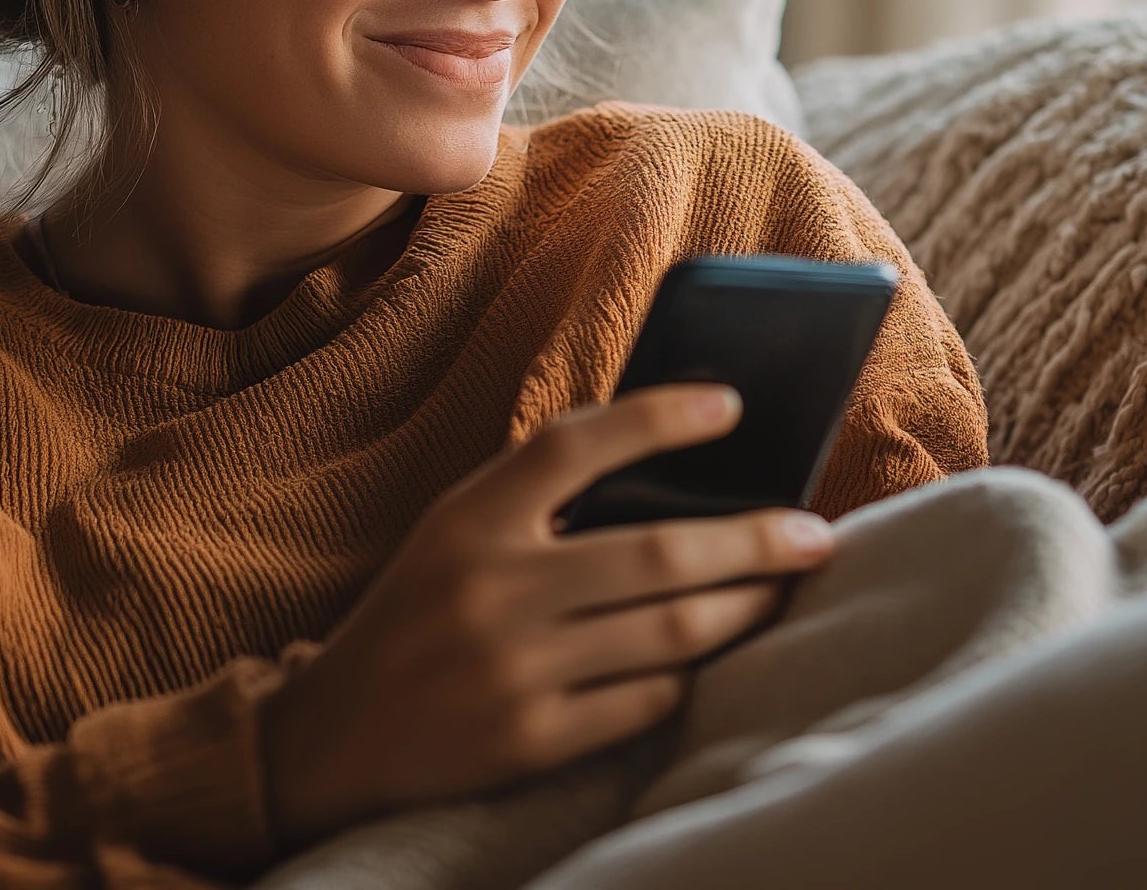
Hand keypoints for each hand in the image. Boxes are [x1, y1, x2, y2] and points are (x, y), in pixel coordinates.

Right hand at [259, 384, 836, 842]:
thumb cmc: (420, 614)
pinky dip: (688, 676)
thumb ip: (538, 498)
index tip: (733, 405)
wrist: (331, 736)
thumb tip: (679, 468)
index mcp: (468, 518)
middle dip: (756, 541)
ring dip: (746, 609)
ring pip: (671, 631)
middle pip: (657, 550)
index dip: (658, 417)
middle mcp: (490, 587)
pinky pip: (645, 700)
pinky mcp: (528, 740)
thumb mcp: (456, 533)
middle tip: (814, 533)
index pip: (572, 444)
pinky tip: (710, 659)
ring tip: (783, 592)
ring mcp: (511, 669)